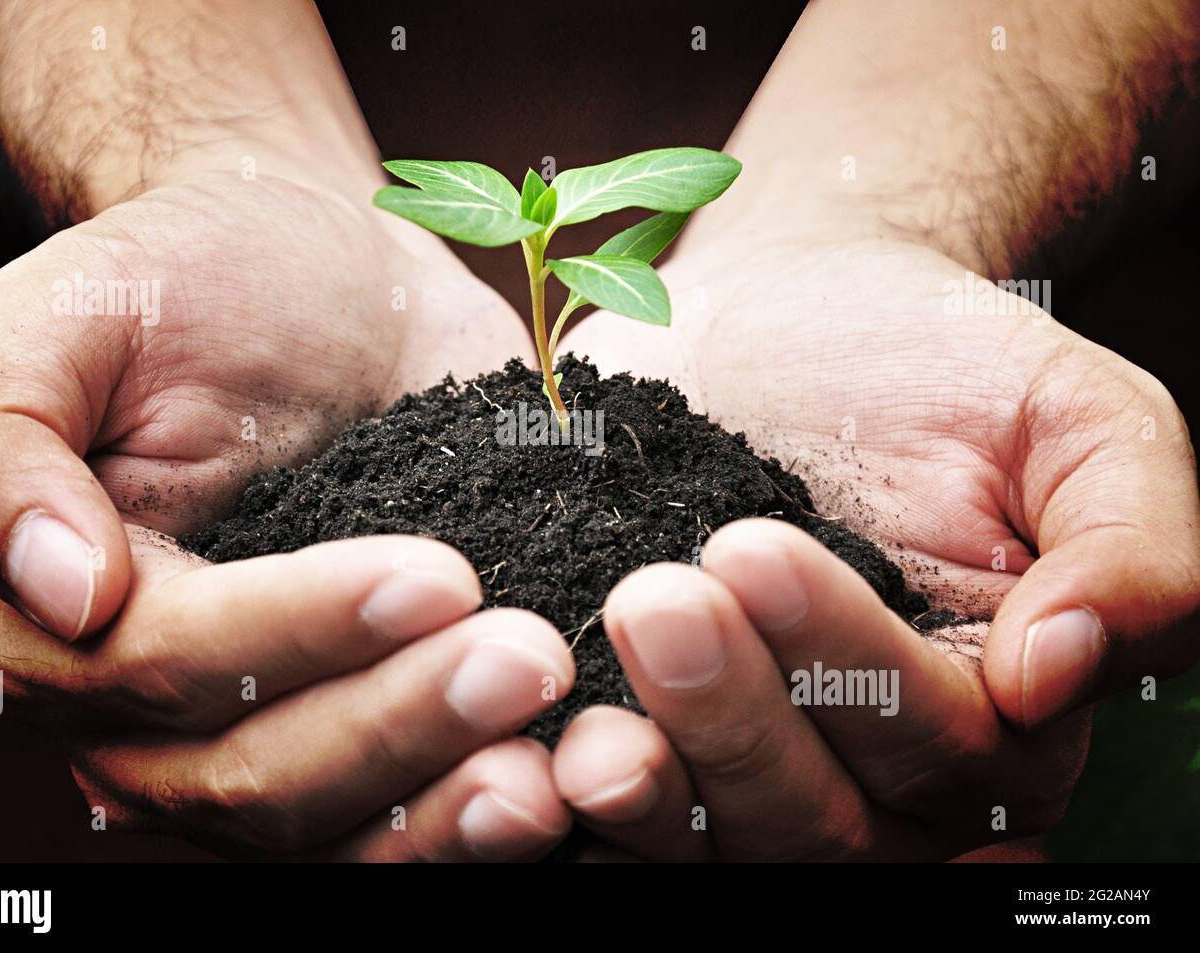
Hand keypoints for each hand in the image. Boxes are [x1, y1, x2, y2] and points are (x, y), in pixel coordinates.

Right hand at [0, 0, 563, 860]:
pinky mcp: (383, 712)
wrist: (322, 274)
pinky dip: (491, 814)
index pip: (172, 670)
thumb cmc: (188, 280)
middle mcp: (164, 711)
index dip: (297, 636)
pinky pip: (420, 805)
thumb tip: (61, 590)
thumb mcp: (61, 322)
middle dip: (400, 728)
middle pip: (261, 778)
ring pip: (343, 827)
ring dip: (452, 810)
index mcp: (70, 624)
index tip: (437, 575)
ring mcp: (283, 723)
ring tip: (569, 768)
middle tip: (531, 660)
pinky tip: (586, 782)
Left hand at [550, 233, 1198, 859]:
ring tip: (578, 726)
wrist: (792, 313)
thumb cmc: (940, 360)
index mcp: (990, 717)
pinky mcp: (646, 732)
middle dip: (732, 720)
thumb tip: (1062, 670)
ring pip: (714, 845)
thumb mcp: (1079, 421)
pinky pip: (614, 815)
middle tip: (651, 599)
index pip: (937, 746)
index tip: (751, 547)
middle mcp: (870, 773)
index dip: (849, 666)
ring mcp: (750, 762)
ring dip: (648, 797)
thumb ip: (1127, 546)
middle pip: (816, 821)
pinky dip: (561, 805)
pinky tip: (513, 755)